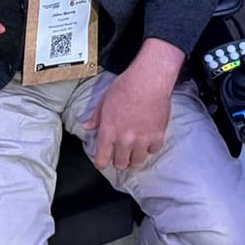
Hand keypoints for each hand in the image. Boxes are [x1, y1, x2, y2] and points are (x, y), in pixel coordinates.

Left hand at [82, 55, 176, 172]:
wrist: (149, 80)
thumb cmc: (126, 87)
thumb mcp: (104, 100)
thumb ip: (96, 117)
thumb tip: (87, 126)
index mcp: (109, 131)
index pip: (102, 160)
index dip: (101, 162)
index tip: (103, 160)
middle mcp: (124, 139)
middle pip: (120, 164)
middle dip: (119, 160)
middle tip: (120, 153)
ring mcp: (142, 139)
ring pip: (137, 161)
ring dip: (134, 156)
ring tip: (134, 148)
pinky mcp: (157, 136)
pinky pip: (153, 151)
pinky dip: (150, 147)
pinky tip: (147, 139)